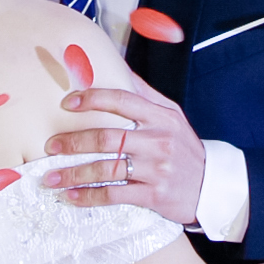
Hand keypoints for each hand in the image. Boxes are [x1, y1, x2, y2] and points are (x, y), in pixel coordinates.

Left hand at [43, 73, 206, 225]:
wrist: (212, 187)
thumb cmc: (184, 149)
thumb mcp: (172, 117)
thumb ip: (144, 95)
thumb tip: (117, 68)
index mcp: (161, 117)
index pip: (122, 101)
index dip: (92, 99)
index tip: (67, 103)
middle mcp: (158, 141)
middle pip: (107, 138)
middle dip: (73, 141)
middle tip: (50, 146)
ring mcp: (156, 169)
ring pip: (106, 169)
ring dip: (74, 173)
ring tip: (51, 178)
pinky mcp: (154, 195)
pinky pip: (114, 195)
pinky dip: (89, 196)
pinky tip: (72, 196)